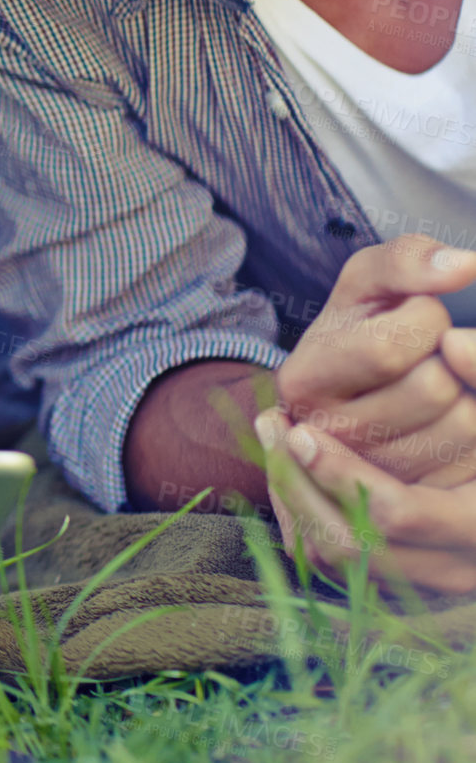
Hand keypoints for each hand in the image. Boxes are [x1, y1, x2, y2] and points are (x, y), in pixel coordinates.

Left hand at [256, 409, 475, 594]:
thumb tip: (455, 344)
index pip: (399, 514)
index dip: (344, 474)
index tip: (302, 432)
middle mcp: (457, 568)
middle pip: (352, 547)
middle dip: (300, 486)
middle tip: (273, 425)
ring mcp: (427, 584)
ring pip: (336, 560)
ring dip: (293, 498)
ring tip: (274, 434)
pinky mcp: (402, 584)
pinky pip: (335, 562)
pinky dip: (303, 514)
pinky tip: (288, 462)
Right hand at [275, 236, 475, 484]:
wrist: (348, 394)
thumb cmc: (360, 330)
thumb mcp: (365, 283)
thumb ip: (404, 259)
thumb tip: (465, 266)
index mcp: (303, 381)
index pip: (388, 346)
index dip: (422, 317)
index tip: (413, 314)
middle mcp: (328, 438)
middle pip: (432, 388)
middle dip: (449, 356)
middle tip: (427, 352)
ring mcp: (371, 477)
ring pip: (466, 427)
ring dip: (473, 391)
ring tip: (441, 382)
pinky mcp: (414, 503)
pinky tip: (459, 415)